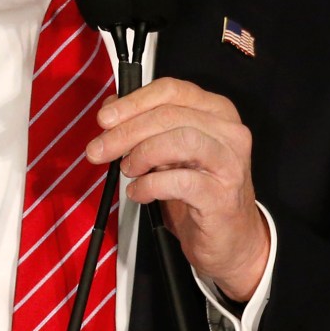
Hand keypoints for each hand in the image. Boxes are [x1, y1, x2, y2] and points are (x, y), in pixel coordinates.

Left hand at [86, 77, 270, 299]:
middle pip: (170, 115)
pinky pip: (181, 181)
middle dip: (126, 132)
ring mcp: (229, 163)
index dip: (133, 102)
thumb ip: (146, 128)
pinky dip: (150, 185)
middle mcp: (229, 133)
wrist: (230, 240)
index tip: (105, 119)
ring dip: (142, 153)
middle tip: (99, 150)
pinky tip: (139, 193)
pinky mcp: (223, 196)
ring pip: (180, 140)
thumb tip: (111, 111)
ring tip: (127, 170)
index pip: (172, 90)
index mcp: (216, 112)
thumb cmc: (199, 194)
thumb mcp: (170, 154)